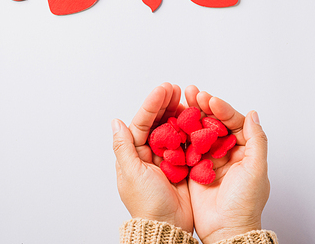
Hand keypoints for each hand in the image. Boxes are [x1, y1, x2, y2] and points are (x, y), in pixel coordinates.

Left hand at [112, 83, 192, 232]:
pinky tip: (197, 117)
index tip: (163, 90)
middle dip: (166, 104)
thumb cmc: (147, 204)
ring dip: (179, 113)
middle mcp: (150, 153)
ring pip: (173, 128)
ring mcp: (168, 157)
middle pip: (158, 122)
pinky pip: (188, 141)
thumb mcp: (132, 174)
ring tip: (187, 98)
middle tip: (176, 89)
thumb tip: (116, 122)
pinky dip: (192, 129)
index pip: (142, 123)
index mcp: (135, 153)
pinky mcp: (183, 164)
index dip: (152, 105)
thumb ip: (124, 147)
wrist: (169, 226)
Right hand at [185, 85, 269, 243]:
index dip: (222, 109)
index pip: (233, 122)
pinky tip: (172, 121)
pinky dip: (180, 133)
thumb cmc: (245, 203)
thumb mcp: (256, 170)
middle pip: (214, 122)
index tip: (210, 100)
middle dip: (203, 106)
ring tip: (181, 100)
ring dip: (191, 115)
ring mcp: (208, 159)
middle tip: (192, 93)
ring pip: (198, 131)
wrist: (225, 230)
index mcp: (243, 150)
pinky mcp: (193, 167)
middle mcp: (225, 151)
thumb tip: (253, 114)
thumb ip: (256, 140)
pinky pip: (186, 146)